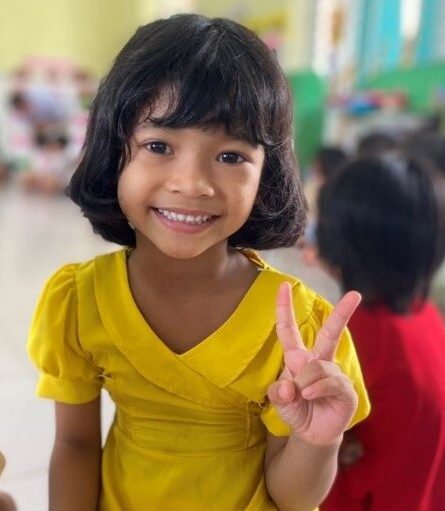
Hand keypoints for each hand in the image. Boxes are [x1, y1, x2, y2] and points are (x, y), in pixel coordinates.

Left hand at [267, 282, 360, 445]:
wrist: (311, 434)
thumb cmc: (295, 410)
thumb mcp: (279, 401)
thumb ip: (278, 392)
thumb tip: (289, 385)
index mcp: (298, 358)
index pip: (289, 330)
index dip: (285, 308)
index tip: (283, 285)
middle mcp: (318, 360)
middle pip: (329, 332)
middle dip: (343, 313)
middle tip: (355, 294)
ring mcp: (334, 374)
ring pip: (318, 366)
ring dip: (305, 383)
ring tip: (303, 396)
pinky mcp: (346, 390)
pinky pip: (330, 381)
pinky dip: (316, 389)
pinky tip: (311, 396)